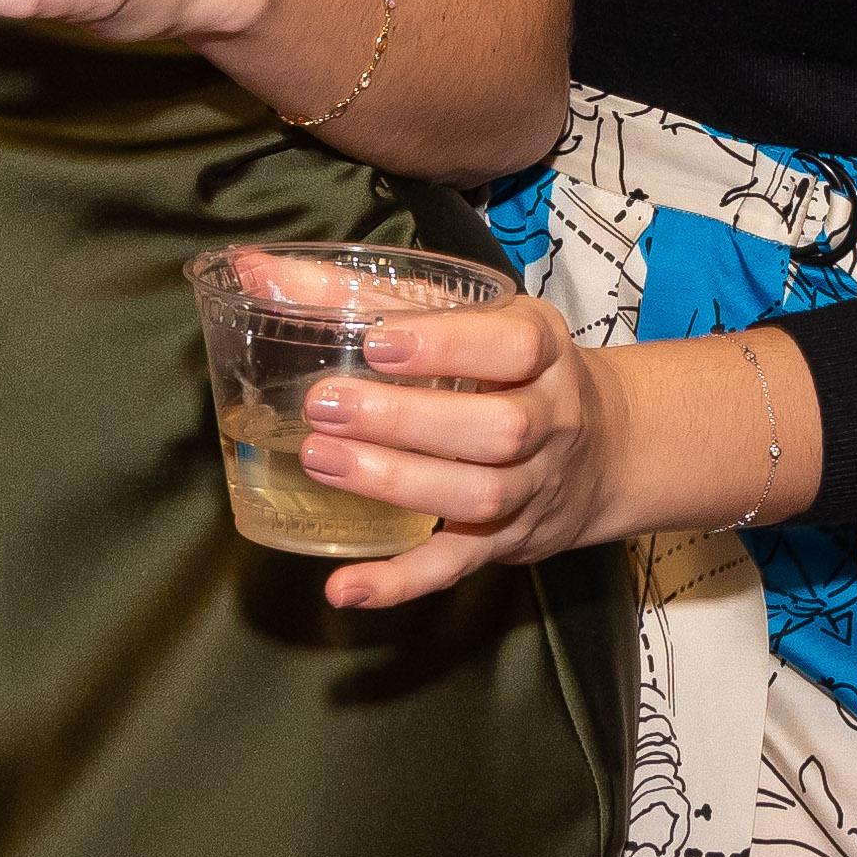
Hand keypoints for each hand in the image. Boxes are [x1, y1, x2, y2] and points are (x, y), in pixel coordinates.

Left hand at [269, 285, 633, 612]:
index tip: (377, 343)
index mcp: (541, 350)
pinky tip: (345, 587)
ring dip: (397, 483)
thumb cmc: (508, 365)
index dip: (447, 346)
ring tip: (322, 461)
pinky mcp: (505, 541)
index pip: (512, 348)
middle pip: (497, 429)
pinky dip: (401, 582)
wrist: (603, 448)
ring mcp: (530, 487)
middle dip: (407, 421)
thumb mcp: (465, 312)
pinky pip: (457, 568)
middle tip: (325, 405)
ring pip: (477, 496)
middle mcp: (548, 420)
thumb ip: (365, 290)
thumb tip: (253, 269)